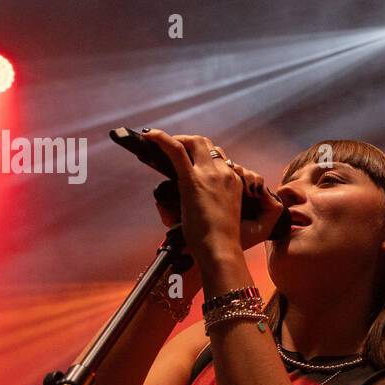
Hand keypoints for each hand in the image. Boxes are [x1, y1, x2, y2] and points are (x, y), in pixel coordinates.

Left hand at [142, 129, 285, 263]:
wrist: (221, 249)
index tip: (189, 157)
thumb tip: (168, 202)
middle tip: (173, 147)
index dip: (202, 153)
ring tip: (161, 144)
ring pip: (194, 142)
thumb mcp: (219, 215)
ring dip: (178, 139)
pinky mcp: (192, 180)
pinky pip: (176, 150)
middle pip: (207, 144)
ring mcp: (210, 174)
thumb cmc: (219, 240)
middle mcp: (225, 173)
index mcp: (234, 182)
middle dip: (189, 141)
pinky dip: (161, 139)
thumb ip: (204, 202)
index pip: (219, 157)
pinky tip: (150, 136)